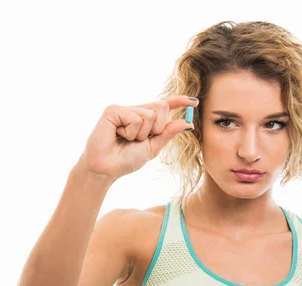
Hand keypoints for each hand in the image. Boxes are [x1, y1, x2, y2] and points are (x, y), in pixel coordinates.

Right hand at [79, 95, 197, 180]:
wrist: (106, 168)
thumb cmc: (126, 160)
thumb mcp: (153, 147)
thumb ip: (168, 133)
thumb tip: (188, 123)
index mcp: (145, 118)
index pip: (164, 106)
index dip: (179, 101)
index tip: (194, 102)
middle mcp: (135, 110)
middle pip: (162, 107)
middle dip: (157, 128)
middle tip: (140, 139)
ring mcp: (124, 109)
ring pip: (149, 114)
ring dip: (141, 134)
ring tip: (126, 139)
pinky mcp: (113, 110)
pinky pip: (135, 118)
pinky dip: (130, 131)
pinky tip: (117, 135)